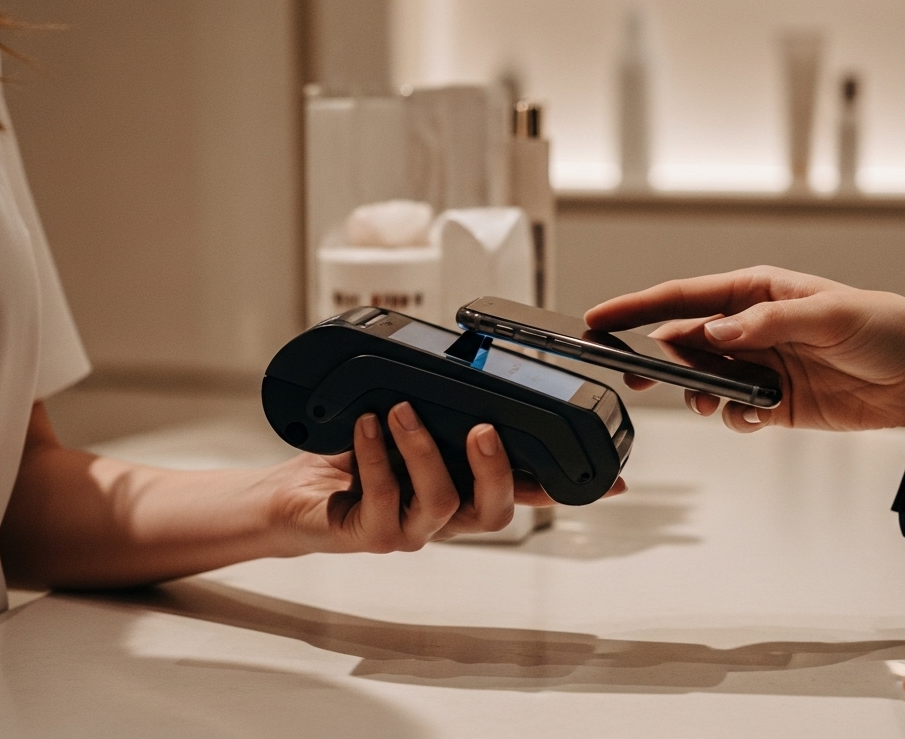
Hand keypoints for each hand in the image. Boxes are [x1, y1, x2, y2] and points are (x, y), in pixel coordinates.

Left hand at [262, 402, 623, 553]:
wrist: (295, 495)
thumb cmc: (355, 457)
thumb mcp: (410, 425)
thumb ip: (444, 409)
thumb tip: (475, 368)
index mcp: (466, 488)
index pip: (526, 491)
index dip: (566, 489)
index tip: (609, 479)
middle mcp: (447, 516)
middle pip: (495, 513)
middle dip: (496, 469)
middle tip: (483, 428)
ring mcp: (412, 529)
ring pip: (441, 503)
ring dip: (423, 450)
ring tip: (401, 410)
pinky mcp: (372, 534)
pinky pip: (384, 498)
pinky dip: (374, 455)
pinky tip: (366, 424)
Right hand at [585, 266, 904, 452]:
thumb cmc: (887, 327)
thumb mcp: (830, 314)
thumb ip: (769, 323)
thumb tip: (718, 333)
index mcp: (758, 292)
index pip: (684, 298)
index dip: (638, 307)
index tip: (600, 318)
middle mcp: (752, 328)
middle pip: (684, 342)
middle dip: (659, 360)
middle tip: (637, 378)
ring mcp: (761, 366)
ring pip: (704, 381)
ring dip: (699, 394)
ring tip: (711, 401)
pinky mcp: (775, 404)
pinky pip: (736, 413)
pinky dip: (735, 418)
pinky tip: (754, 417)